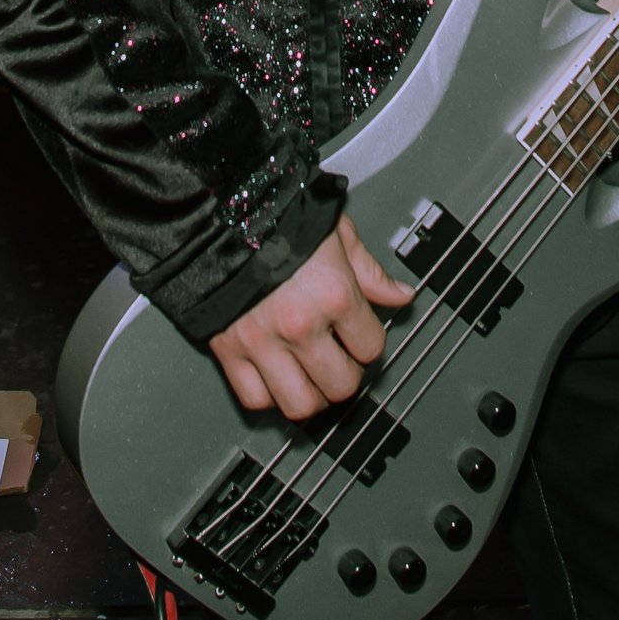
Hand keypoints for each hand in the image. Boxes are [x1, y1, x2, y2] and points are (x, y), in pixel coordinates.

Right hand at [208, 216, 416, 421]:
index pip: (371, 347)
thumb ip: (370, 271)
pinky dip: (269, 395)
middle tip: (340, 360)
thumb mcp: (336, 233)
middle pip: (341, 385)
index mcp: (334, 294)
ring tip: (311, 375)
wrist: (219, 214)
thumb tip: (399, 294)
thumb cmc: (277, 218)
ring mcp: (264, 343)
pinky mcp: (229, 351)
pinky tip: (276, 376)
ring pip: (301, 404)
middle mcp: (301, 325)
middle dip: (346, 375)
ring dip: (312, 395)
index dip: (369, 342)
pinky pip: (255, 398)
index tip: (361, 336)